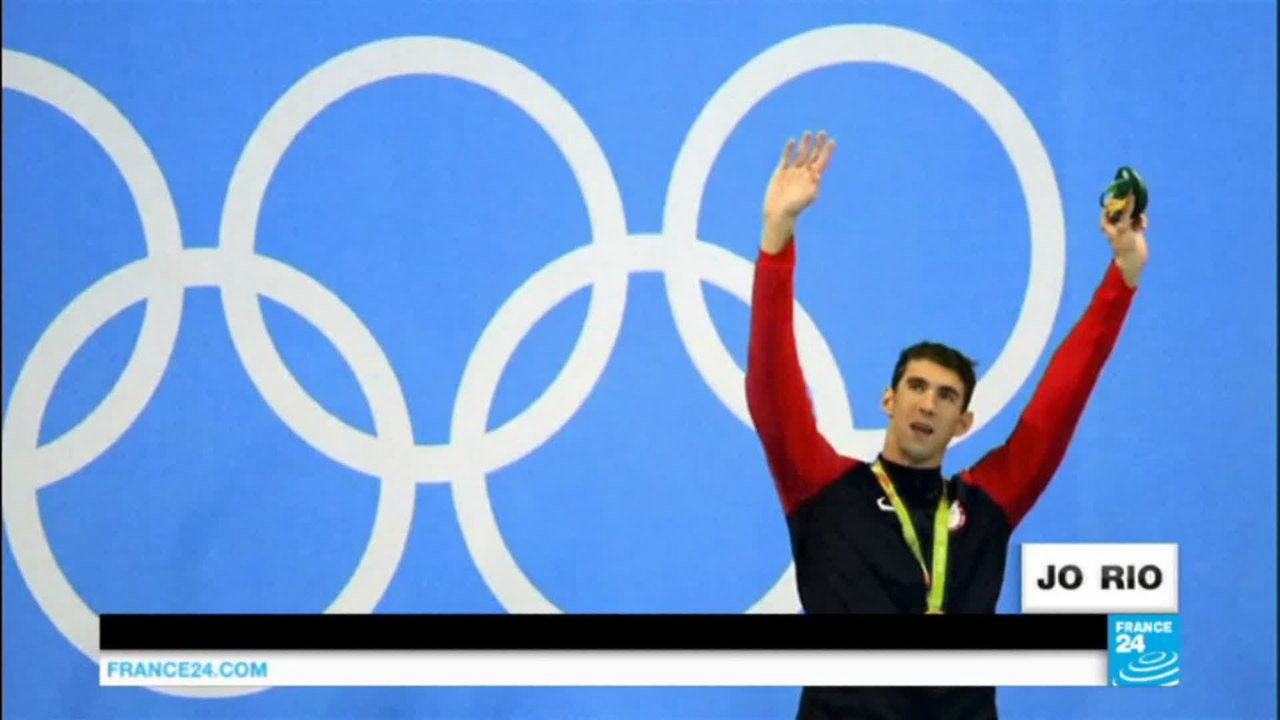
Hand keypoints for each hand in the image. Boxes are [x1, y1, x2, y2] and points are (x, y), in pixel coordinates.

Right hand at [761, 131, 834, 253]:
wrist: (779, 213)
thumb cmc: (796, 208)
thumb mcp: (808, 197)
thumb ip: (814, 185)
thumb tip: (818, 174)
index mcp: (813, 179)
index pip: (822, 162)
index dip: (828, 152)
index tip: (833, 141)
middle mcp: (804, 173)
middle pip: (813, 155)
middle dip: (818, 144)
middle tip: (823, 132)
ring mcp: (792, 172)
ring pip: (800, 154)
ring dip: (805, 144)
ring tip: (808, 133)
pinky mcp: (780, 172)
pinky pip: (786, 158)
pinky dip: (789, 150)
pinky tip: (792, 141)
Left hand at [1100, 195, 1148, 287]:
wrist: (1133, 259)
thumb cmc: (1123, 244)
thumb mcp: (1124, 225)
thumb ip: (1126, 210)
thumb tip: (1129, 196)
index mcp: (1106, 222)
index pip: (1110, 204)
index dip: (1116, 196)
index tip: (1124, 189)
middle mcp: (1114, 222)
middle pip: (1122, 206)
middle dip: (1130, 203)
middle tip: (1136, 194)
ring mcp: (1125, 225)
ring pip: (1133, 211)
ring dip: (1138, 213)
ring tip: (1139, 218)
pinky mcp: (1134, 228)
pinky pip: (1139, 218)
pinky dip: (1141, 221)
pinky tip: (1143, 227)